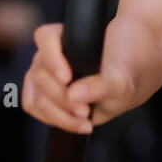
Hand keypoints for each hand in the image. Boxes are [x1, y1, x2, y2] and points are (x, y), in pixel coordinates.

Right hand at [21, 22, 141, 132]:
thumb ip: (102, 85)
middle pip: (40, 75)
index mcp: (66, 37)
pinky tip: (78, 124)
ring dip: (58, 114)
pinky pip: (35, 107)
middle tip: (85, 111)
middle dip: (61, 98)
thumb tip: (73, 94)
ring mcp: (43, 74)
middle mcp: (49, 54)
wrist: (126, 83)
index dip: (52, 57)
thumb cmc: (125, 72)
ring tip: (85, 120)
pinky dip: (55, 119)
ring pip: (36, 96)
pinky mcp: (42, 93)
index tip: (67, 78)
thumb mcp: (122, 82)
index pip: (46, 37)